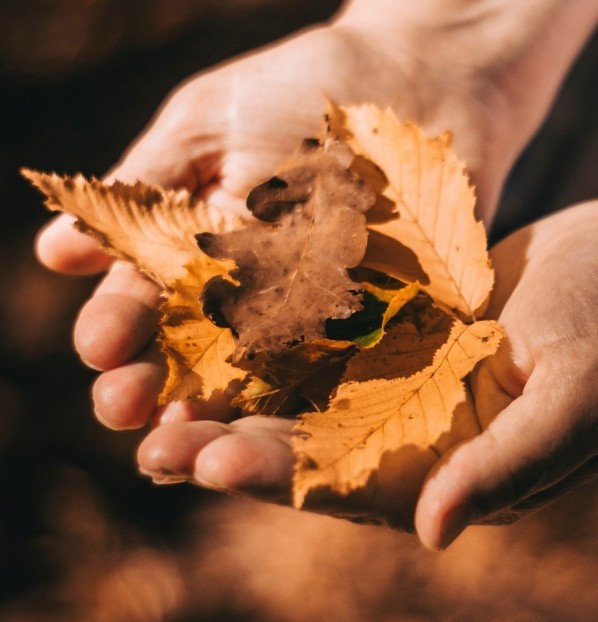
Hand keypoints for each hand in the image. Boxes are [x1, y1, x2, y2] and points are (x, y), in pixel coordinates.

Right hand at [35, 20, 515, 430]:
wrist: (418, 77)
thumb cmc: (303, 86)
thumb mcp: (212, 123)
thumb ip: (150, 184)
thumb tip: (57, 253)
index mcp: (197, 250)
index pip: (145, 303)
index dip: (119, 327)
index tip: (100, 348)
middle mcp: (251, 295)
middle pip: (195, 358)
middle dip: (157, 386)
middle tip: (125, 409)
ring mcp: (315, 316)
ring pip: (261, 383)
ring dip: (223, 418)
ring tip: (190, 444)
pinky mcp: (379, 325)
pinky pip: (343, 372)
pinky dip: (314, 405)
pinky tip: (287, 429)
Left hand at [133, 191, 597, 540]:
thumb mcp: (584, 395)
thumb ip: (514, 465)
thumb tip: (434, 533)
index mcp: (473, 469)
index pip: (370, 489)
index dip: (289, 480)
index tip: (212, 464)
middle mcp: (436, 435)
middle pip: (324, 452)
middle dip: (242, 448)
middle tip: (157, 444)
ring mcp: (422, 382)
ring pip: (319, 401)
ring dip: (245, 403)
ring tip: (162, 404)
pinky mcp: (415, 331)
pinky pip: (341, 340)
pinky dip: (284, 343)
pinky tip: (223, 338)